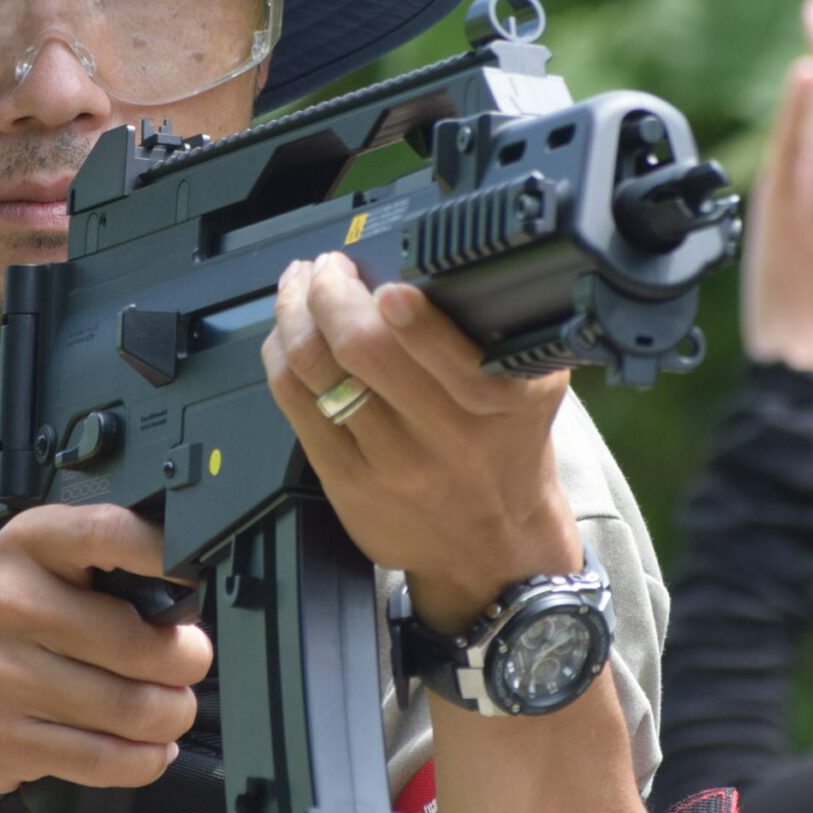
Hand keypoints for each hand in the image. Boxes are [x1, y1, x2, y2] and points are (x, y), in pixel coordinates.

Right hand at [0, 504, 213, 799]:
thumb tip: (193, 590)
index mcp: (27, 546)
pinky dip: (146, 760)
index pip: (108, 534)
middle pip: (142, 644)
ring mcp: (5, 676)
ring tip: (168, 708)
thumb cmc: (10, 628)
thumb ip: (109, 563)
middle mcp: (10, 605)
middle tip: (186, 662)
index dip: (166, 557)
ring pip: (133, 709)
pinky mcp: (9, 738)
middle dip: (187, 662)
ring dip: (172, 715)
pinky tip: (147, 747)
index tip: (194, 578)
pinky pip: (108, 759)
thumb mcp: (43, 567)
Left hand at [260, 252, 581, 634]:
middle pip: (363, 351)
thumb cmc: (507, 450)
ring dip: (295, 313)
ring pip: (315, 371)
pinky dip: (280, 355)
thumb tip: (436, 266)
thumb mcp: (532, 388)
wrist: (493, 546)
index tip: (387, 288)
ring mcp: (390, 464)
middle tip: (329, 266)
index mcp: (498, 405)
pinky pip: (294, 404)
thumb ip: (501, 334)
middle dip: (332, 291)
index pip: (449, 358)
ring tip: (300, 285)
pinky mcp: (346, 482)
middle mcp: (445, 437)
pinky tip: (286, 332)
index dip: (410, 319)